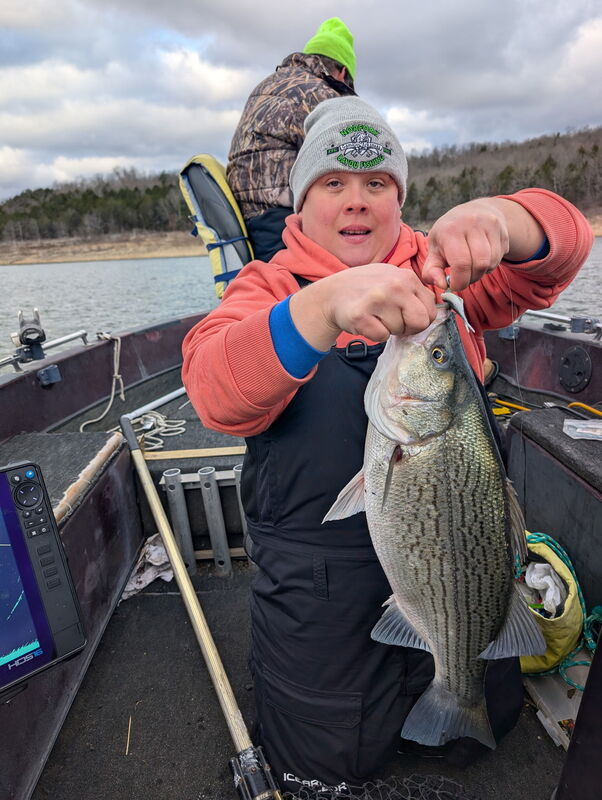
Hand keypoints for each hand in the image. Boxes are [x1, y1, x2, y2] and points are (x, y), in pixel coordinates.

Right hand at [291, 263, 436, 348]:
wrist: (333, 293)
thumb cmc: (367, 288)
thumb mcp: (393, 278)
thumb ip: (414, 292)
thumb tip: (434, 312)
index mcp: (407, 277)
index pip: (430, 310)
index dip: (419, 318)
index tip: (406, 316)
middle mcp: (394, 286)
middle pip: (421, 322)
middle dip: (409, 327)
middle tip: (392, 321)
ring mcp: (378, 300)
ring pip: (399, 331)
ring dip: (388, 329)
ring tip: (375, 316)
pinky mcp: (361, 315)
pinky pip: (381, 337)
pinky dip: (374, 334)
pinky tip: (366, 321)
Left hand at [422, 199, 510, 291]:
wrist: (474, 211)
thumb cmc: (449, 235)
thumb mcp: (434, 249)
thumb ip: (431, 271)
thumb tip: (442, 285)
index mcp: (451, 229)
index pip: (460, 263)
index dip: (459, 280)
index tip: (454, 285)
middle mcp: (472, 223)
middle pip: (479, 264)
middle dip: (471, 278)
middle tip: (464, 279)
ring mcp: (490, 225)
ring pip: (491, 262)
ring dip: (481, 272)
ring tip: (471, 268)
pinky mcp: (503, 231)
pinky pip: (500, 258)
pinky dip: (490, 265)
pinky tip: (482, 259)